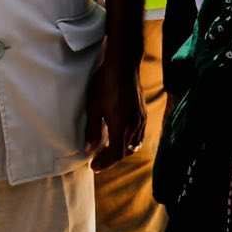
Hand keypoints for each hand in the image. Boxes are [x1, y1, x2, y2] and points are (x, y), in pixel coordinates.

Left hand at [84, 37, 145, 169]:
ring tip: (106, 152)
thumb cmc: (105, 83)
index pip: (115, 154)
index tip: (93, 166)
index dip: (104, 163)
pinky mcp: (143, 115)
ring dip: (120, 151)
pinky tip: (118, 139)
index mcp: (121, 125)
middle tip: (96, 161)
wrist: (124, 66)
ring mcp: (141, 120)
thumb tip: (88, 150)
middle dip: (110, 159)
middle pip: (124, 152)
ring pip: (132, 145)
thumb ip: (92, 130)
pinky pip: (138, 136)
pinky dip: (128, 142)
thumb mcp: (93, 106)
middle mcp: (134, 125)